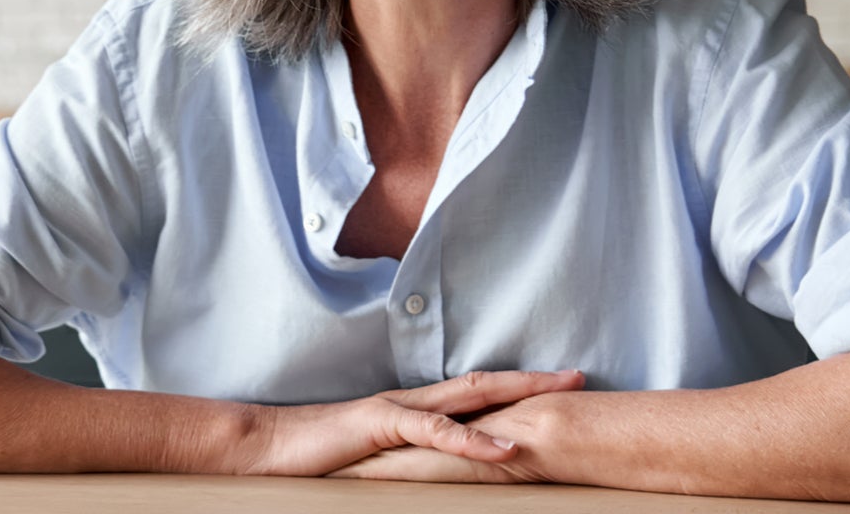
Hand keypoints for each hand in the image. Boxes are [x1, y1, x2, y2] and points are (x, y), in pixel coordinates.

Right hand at [236, 369, 583, 477]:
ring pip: (468, 398)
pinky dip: (473, 438)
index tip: (557, 388)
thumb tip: (442, 469)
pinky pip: (434, 431)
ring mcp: (397, 409)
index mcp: (413, 409)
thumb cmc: (317, 456)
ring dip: (516, 398)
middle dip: (533, 381)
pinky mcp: (381, 425)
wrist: (269, 445)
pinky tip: (504, 445)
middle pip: (484, 383)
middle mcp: (412, 401)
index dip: (518, 388)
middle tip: (580, 379)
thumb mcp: (375, 457)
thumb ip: (409, 457)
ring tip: (557, 401)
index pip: (475, 393)